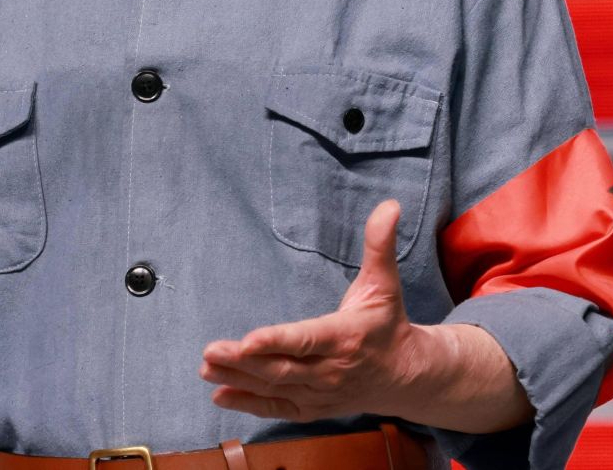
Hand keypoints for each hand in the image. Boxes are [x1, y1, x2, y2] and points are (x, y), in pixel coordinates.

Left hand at [199, 200, 441, 421]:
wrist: (406, 376)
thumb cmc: (388, 324)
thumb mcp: (385, 283)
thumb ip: (380, 244)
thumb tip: (389, 205)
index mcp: (345, 336)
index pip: (307, 339)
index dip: (277, 341)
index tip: (248, 340)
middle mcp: (331, 370)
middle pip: (283, 368)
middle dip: (244, 362)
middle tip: (210, 351)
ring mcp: (321, 393)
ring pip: (276, 388)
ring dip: (239, 380)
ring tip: (206, 368)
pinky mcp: (313, 408)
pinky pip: (278, 409)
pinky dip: (249, 405)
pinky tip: (220, 396)